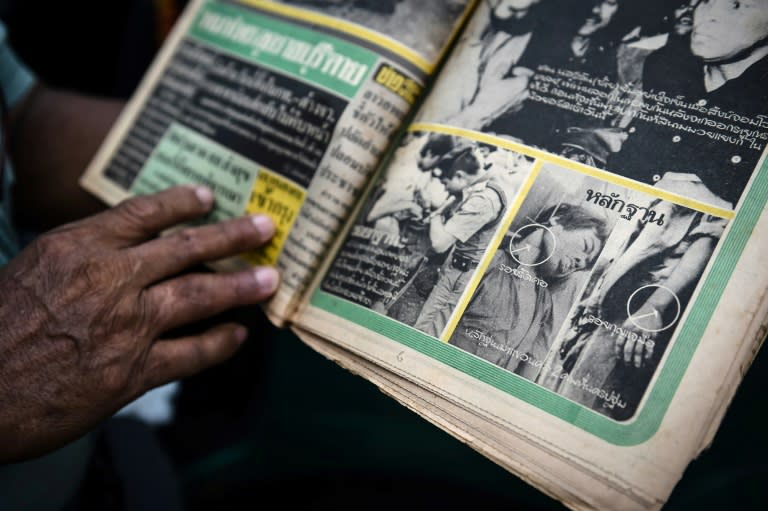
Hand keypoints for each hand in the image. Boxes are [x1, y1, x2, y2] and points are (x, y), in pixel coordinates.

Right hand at [0, 185, 278, 461]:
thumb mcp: (33, 269)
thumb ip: (82, 255)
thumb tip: (128, 249)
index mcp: (77, 247)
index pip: (143, 214)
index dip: (181, 203)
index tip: (209, 197)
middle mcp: (109, 279)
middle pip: (186, 249)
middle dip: (232, 236)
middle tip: (265, 228)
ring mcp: (126, 326)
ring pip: (199, 296)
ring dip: (240, 288)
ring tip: (269, 281)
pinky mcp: (133, 372)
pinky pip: (191, 354)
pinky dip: (219, 345)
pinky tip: (237, 337)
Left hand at [616, 314, 658, 367]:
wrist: (651, 309)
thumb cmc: (637, 318)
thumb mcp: (627, 322)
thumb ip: (621, 330)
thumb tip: (612, 336)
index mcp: (625, 328)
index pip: (619, 343)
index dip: (618, 352)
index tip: (619, 358)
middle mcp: (633, 332)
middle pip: (628, 349)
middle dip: (628, 359)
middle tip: (628, 365)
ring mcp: (643, 334)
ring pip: (639, 350)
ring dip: (638, 360)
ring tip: (638, 366)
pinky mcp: (652, 336)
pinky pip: (650, 348)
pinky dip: (648, 356)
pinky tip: (647, 361)